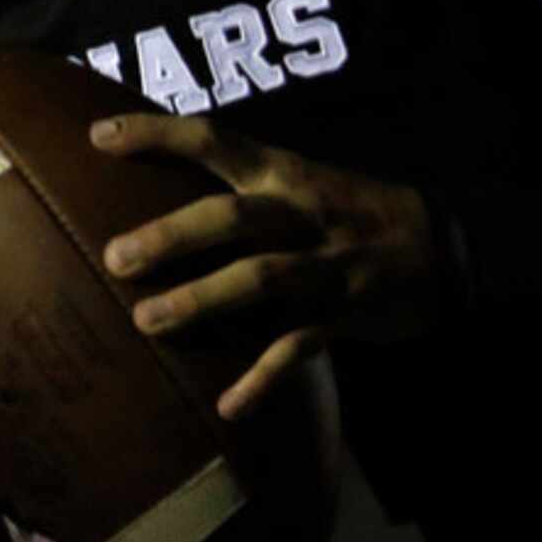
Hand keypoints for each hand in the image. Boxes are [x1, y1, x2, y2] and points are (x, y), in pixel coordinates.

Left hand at [90, 114, 438, 418]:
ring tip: (147, 323)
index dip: (157, 134)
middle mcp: (302, 214)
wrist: (442, 244)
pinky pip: (301, 347)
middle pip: (233, 218)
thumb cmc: (348, 211)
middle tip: (115, 258)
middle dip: (173, 237)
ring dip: (203, 300)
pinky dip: (264, 378)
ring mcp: (326, 264)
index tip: (99, 137)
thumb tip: (153, 186)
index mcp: (283, 173)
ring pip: (262, 280)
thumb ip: (238, 184)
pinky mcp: (346, 313)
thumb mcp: (299, 180)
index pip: (214, 140)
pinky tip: (228, 407)